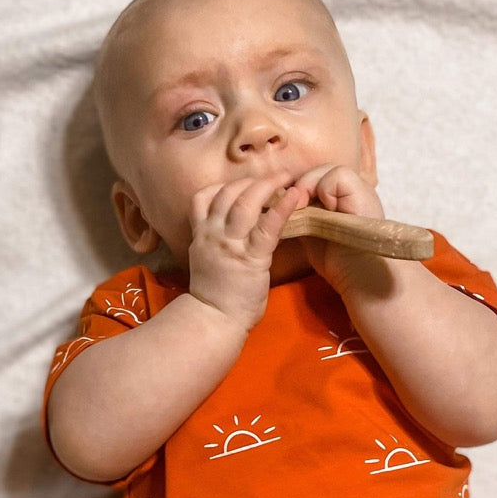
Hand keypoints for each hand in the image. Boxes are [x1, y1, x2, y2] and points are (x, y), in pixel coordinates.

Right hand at [186, 177, 308, 332]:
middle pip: (229, 192)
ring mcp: (231, 244)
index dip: (224, 186)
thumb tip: (235, 230)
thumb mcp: (206, 261)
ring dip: (268, 184)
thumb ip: (217, 242)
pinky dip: (282, 206)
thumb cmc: (214, 296)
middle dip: (252, 180)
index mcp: (201, 235)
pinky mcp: (251, 257)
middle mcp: (212, 233)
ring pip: (246, 201)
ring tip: (286, 178)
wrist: (214, 320)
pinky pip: (268, 225)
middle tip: (274, 176)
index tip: (243, 185)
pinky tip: (295, 195)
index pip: (204, 197)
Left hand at [284, 164, 386, 293]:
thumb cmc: (339, 263)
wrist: (362, 277)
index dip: (299, 188)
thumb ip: (302, 216)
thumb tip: (279, 203)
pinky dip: (326, 189)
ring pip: (328, 169)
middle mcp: (351, 190)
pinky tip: (325, 209)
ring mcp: (359, 189)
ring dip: (310, 186)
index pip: (314, 178)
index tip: (290, 207)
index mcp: (340, 199)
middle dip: (301, 185)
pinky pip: (339, 176)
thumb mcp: (313, 234)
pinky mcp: (363, 192)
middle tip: (293, 207)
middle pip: (319, 170)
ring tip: (303, 207)